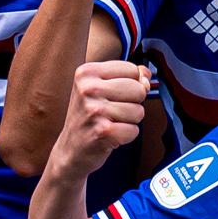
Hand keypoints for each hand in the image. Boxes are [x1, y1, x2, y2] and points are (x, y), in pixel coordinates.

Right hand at [50, 59, 154, 177]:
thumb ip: (126, 76)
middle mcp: (88, 88)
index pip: (132, 69)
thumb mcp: (100, 88)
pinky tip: (110, 135)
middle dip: (133, 103)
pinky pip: (134, 130)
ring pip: (139, 111)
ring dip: (129, 121)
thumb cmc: (88, 118)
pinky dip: (126, 136)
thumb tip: (147, 74)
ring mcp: (94, 110)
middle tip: (113, 111)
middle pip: (138, 89)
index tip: (115, 94)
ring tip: (110, 123)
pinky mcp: (102, 131)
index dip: (132, 84)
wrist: (70, 149)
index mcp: (87, 72)